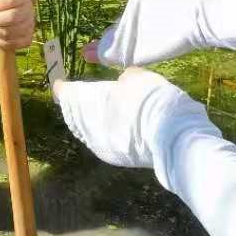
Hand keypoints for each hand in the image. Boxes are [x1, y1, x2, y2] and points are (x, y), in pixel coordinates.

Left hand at [53, 66, 210, 171]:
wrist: (171, 138)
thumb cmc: (150, 100)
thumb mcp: (137, 77)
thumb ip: (124, 80)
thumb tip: (123, 85)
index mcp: (85, 101)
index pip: (66, 93)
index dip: (64, 87)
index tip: (63, 82)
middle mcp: (86, 126)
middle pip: (73, 113)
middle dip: (74, 105)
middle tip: (76, 96)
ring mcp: (99, 145)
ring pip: (85, 129)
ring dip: (86, 120)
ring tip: (93, 110)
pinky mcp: (114, 157)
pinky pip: (99, 140)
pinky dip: (100, 131)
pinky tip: (109, 126)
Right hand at [84, 0, 204, 67]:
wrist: (195, 14)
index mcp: (133, 23)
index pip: (113, 34)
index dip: (99, 40)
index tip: (85, 45)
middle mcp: (136, 38)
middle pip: (112, 44)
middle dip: (98, 48)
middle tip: (84, 50)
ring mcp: (140, 47)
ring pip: (115, 52)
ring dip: (100, 53)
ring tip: (86, 54)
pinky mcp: (144, 55)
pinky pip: (122, 58)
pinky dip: (108, 57)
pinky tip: (94, 56)